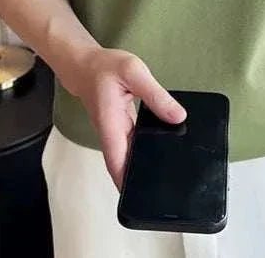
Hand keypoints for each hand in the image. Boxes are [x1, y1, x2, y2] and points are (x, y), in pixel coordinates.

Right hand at [57, 46, 186, 191]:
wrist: (85, 64)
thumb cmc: (106, 67)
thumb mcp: (134, 72)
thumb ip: (155, 94)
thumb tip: (178, 117)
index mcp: (111, 125)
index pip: (118, 163)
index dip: (128, 184)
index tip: (142, 199)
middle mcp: (112, 134)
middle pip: (125, 166)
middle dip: (141, 181)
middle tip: (166, 191)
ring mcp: (116, 133)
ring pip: (130, 157)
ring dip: (144, 167)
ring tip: (169, 176)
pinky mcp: (122, 128)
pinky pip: (135, 144)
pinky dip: (146, 150)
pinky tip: (163, 150)